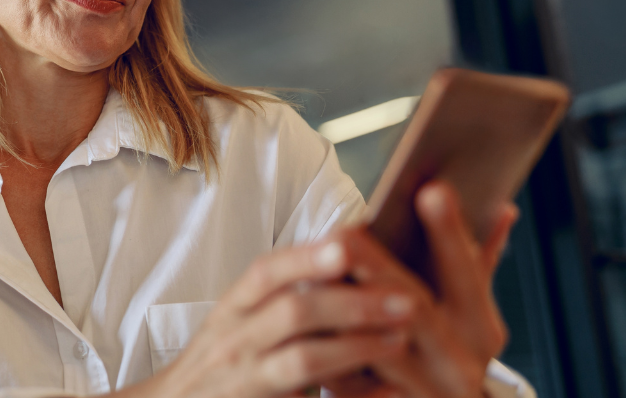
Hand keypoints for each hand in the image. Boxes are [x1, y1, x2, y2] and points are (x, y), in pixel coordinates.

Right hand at [121, 237, 415, 397]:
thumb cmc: (219, 365)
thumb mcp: (236, 323)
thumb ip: (277, 298)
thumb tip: (341, 256)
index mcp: (232, 309)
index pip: (264, 272)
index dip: (306, 257)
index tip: (347, 243)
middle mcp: (234, 340)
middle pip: (292, 312)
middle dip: (352, 302)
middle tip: (405, 299)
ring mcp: (243, 379)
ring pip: (302, 360)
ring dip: (357, 347)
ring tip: (399, 340)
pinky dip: (350, 395)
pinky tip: (384, 392)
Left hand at [324, 183, 518, 397]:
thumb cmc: (449, 356)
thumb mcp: (470, 313)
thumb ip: (477, 264)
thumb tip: (500, 207)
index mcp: (481, 330)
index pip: (469, 275)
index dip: (450, 235)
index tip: (432, 189)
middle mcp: (460, 364)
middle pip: (416, 309)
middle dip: (380, 268)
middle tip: (347, 231)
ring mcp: (427, 393)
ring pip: (381, 348)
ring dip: (346, 310)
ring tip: (316, 272)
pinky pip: (354, 386)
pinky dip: (332, 356)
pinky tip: (308, 329)